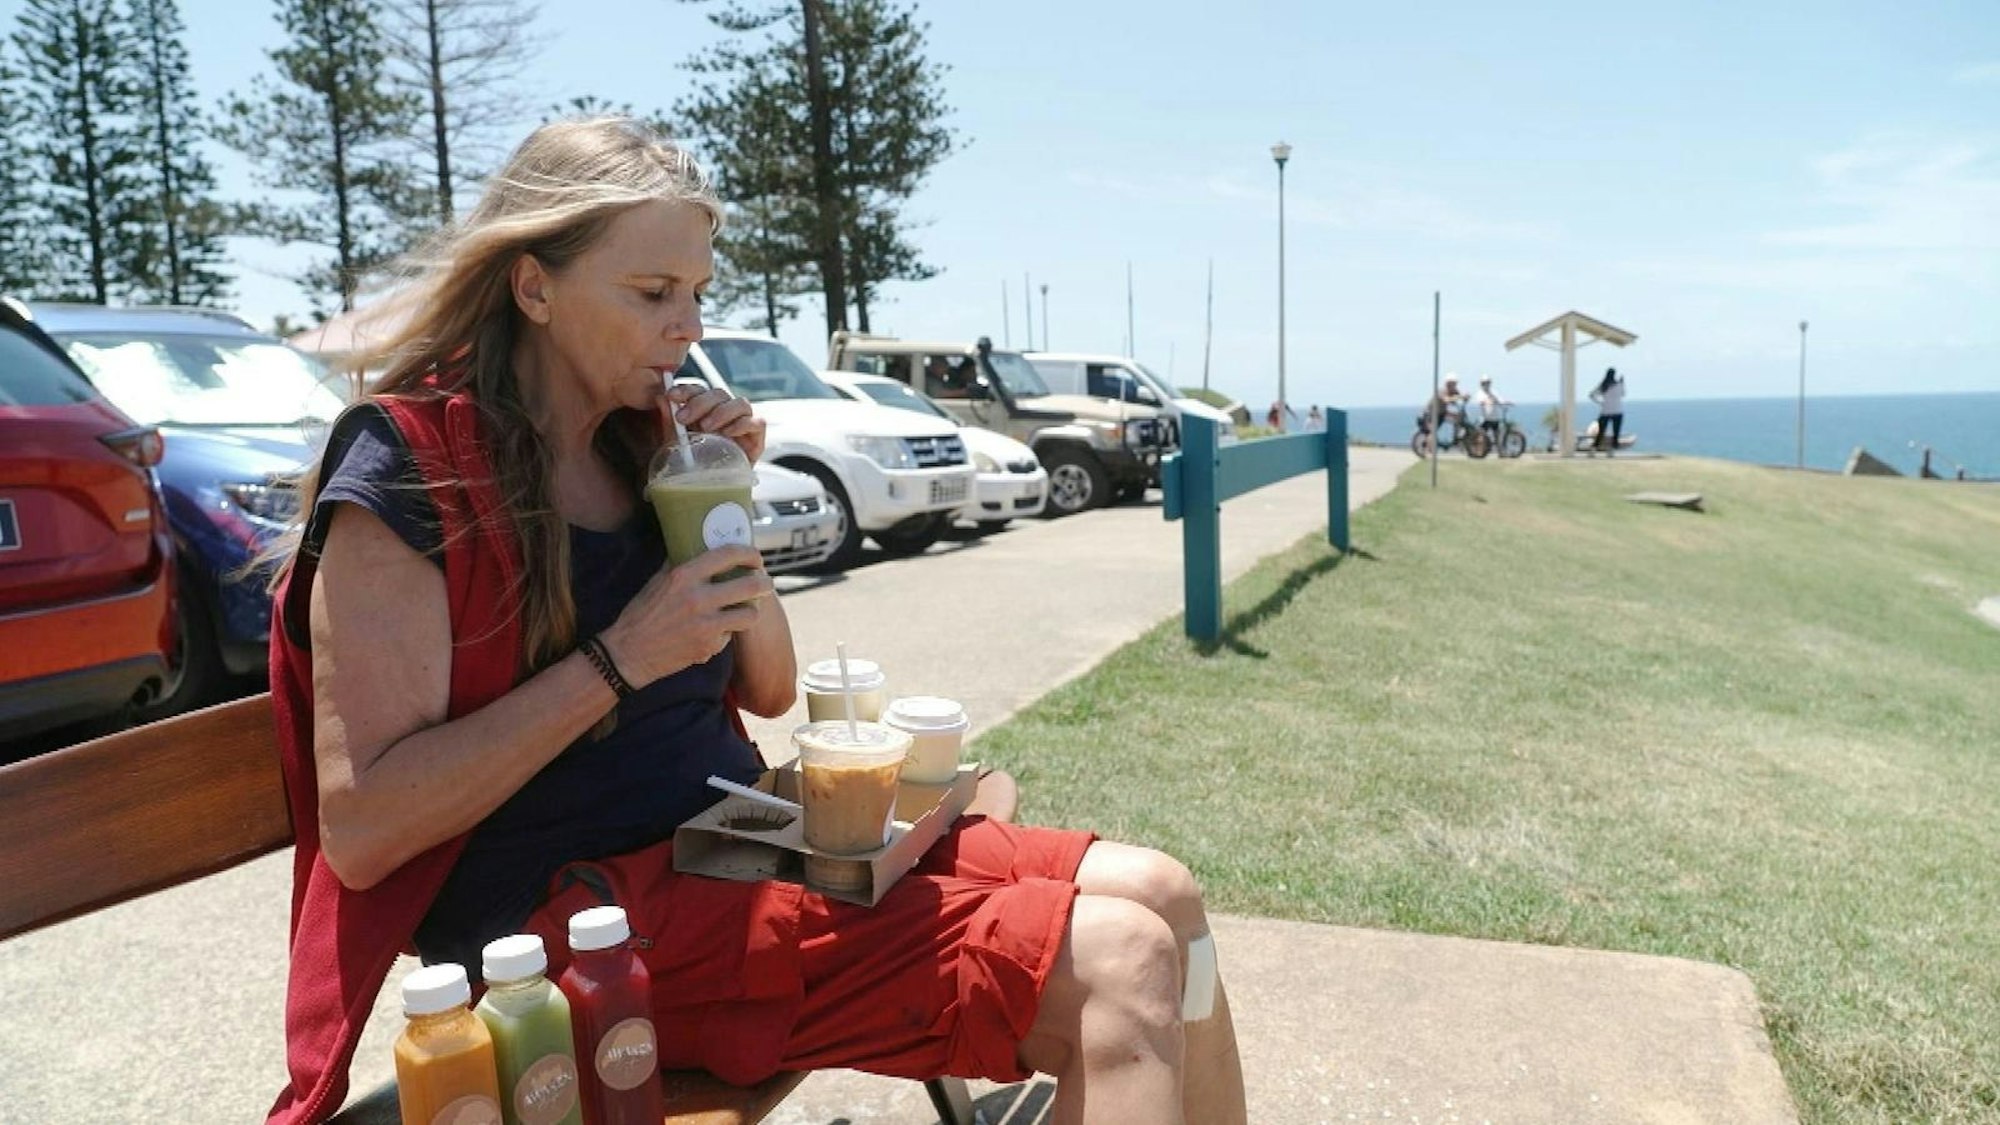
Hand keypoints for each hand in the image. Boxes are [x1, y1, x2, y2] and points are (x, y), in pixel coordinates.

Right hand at [597, 545, 772, 686]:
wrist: (629, 653)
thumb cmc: (642, 614)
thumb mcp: (657, 581)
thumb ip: (679, 564)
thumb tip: (698, 544)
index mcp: (683, 576)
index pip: (729, 555)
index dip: (750, 554)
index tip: (755, 557)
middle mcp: (697, 598)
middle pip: (751, 585)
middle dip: (764, 583)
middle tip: (765, 583)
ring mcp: (705, 624)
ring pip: (750, 614)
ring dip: (751, 611)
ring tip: (746, 609)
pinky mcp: (709, 646)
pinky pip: (731, 634)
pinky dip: (726, 632)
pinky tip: (714, 632)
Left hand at [665, 385, 765, 461]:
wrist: (714, 492)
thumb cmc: (696, 465)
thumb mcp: (677, 444)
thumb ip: (669, 422)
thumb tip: (660, 398)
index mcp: (707, 410)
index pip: (700, 390)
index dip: (687, 390)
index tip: (672, 396)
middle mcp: (726, 412)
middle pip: (719, 394)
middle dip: (700, 403)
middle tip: (684, 419)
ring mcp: (743, 423)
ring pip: (740, 403)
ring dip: (722, 412)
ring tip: (706, 428)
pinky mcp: (757, 437)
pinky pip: (757, 422)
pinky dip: (742, 425)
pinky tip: (728, 434)